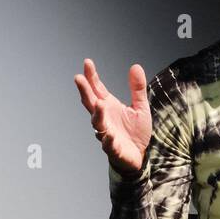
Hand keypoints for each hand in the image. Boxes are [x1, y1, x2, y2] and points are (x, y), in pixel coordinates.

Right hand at [74, 58, 151, 175]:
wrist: (140, 155)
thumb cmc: (135, 131)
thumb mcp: (140, 107)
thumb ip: (137, 89)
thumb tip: (136, 66)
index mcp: (108, 106)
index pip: (97, 89)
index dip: (91, 76)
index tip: (87, 63)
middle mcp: (104, 118)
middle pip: (91, 103)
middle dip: (84, 91)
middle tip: (78, 78)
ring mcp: (106, 132)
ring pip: (98, 123)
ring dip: (97, 114)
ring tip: (99, 104)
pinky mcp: (113, 148)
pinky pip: (109, 144)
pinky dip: (108, 140)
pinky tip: (109, 135)